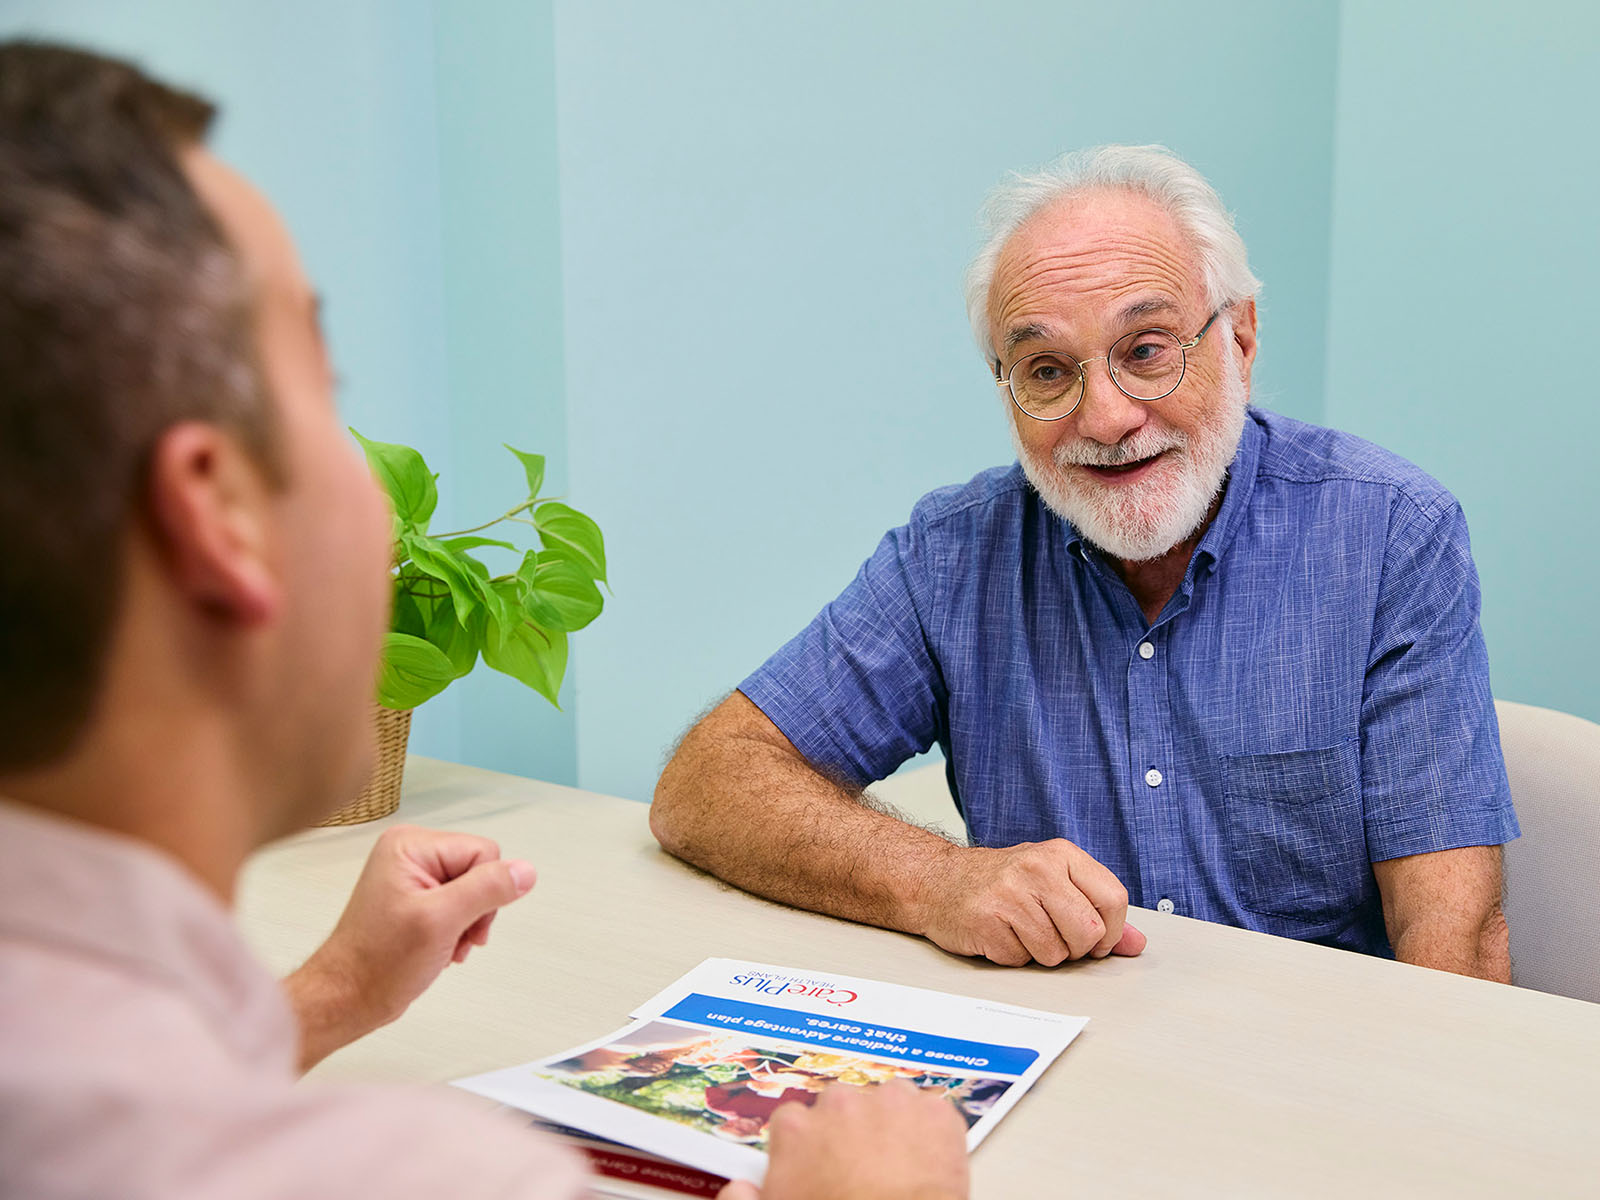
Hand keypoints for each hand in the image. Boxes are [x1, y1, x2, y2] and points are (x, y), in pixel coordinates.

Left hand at [282, 825, 535, 1070]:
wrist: (348, 998)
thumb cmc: (378, 963)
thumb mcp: (441, 921)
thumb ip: (487, 890)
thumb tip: (525, 871)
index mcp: (411, 845)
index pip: (483, 852)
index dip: (483, 892)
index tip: (462, 923)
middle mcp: (411, 852)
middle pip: (480, 870)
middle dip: (476, 910)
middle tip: (452, 937)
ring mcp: (414, 875)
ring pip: (474, 890)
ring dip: (468, 923)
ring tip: (444, 945)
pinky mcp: (417, 897)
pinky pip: (460, 903)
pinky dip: (458, 929)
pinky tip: (441, 947)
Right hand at [717, 1080, 968, 1199]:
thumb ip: (745, 1198)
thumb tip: (737, 1188)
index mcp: (796, 1129)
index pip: (794, 1123)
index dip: (809, 1147)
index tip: (819, 1167)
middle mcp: (840, 1104)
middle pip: (841, 1107)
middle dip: (850, 1132)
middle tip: (861, 1170)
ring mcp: (890, 1102)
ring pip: (888, 1103)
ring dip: (891, 1126)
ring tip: (898, 1164)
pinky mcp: (934, 1112)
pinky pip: (931, 1112)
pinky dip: (931, 1132)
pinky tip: (928, 1160)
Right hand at [915, 840, 1145, 965]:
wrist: (938, 881)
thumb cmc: (1001, 883)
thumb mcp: (1053, 883)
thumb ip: (1097, 910)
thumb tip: (1137, 944)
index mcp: (1061, 855)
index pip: (1113, 898)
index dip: (1110, 931)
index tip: (1094, 938)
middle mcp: (1037, 868)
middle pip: (1088, 932)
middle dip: (1075, 948)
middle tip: (1053, 936)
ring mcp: (1010, 894)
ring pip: (1056, 954)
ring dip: (1041, 954)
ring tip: (1021, 931)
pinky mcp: (987, 921)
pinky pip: (1021, 960)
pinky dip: (1013, 957)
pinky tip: (1000, 935)